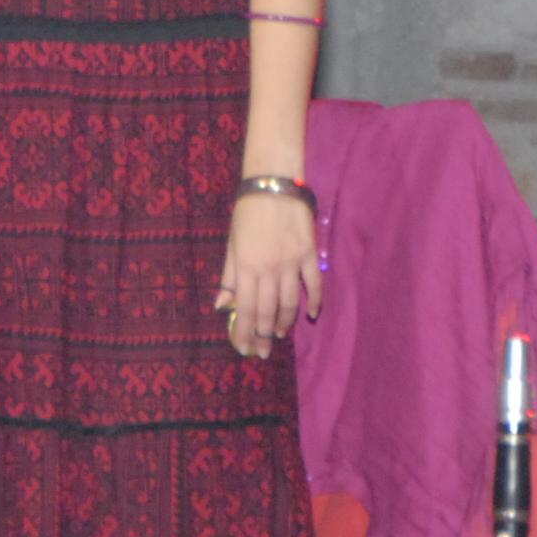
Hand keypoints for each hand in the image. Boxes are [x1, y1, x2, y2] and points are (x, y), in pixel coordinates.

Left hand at [214, 189, 320, 361]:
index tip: (244, 349)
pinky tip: (311, 314)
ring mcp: (291, 263)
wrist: (274, 185)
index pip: (244, 309)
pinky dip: (314, 301)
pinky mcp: (309, 254)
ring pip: (289, 303)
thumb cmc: (247, 213)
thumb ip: (228, 276)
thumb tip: (221, 306)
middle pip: (266, 311)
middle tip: (262, 351)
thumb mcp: (231, 244)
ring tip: (278, 334)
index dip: (243, 333)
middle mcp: (268, 269)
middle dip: (262, 335)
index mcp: (245, 267)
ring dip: (284, 322)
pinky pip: (314, 284)